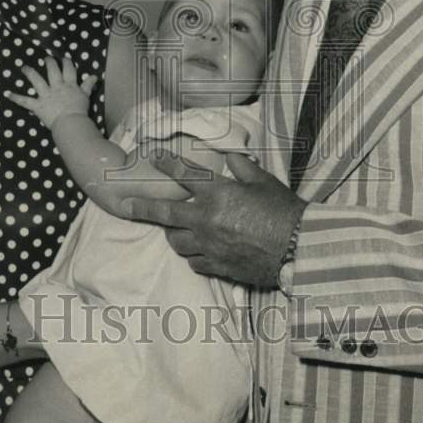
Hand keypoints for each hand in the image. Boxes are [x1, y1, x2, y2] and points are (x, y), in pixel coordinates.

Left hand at [5, 55, 96, 128]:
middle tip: (47, 58)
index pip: (69, 70)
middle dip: (49, 63)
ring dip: (30, 73)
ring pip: (36, 80)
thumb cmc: (80, 111)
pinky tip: (7, 94)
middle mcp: (57, 87)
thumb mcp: (86, 96)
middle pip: (52, 71)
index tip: (64, 58)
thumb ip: (88, 85)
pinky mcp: (38, 105)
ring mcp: (46, 95)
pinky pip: (25, 101)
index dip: (66, 63)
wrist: (71, 122)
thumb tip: (95, 76)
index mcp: (69, 85)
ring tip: (24, 67)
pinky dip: (16, 98)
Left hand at [120, 150, 305, 286]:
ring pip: (176, 242)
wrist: (299, 247)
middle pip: (164, 213)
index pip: (183, 174)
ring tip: (175, 230)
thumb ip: (241, 167)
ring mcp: (210, 245)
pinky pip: (194, 262)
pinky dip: (194, 255)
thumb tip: (230, 156)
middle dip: (141, 207)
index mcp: (217, 193)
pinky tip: (199, 251)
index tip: (153, 157)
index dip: (166, 163)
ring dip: (174, 234)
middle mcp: (206, 219)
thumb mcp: (263, 180)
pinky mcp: (218, 266)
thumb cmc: (283, 210)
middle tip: (124, 205)